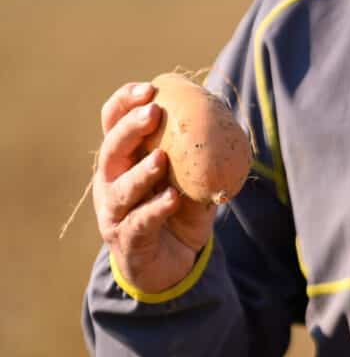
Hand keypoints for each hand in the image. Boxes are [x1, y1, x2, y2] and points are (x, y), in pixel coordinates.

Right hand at [93, 82, 217, 292]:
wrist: (168, 267)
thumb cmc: (177, 218)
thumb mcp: (191, 185)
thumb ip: (202, 162)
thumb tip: (233, 131)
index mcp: (122, 163)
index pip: (113, 125)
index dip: (124, 104)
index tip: (148, 89)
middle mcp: (110, 184)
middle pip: (111, 150)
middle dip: (130, 129)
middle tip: (153, 113)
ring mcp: (115, 214)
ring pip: (121, 189)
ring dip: (141, 172)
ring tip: (162, 158)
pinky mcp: (127, 241)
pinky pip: (139, 222)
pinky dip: (155, 209)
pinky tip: (172, 199)